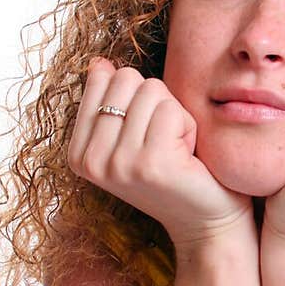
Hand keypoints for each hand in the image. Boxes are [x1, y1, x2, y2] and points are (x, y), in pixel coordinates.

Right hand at [67, 59, 252, 246]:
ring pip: (152, 90)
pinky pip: (171, 110)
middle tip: (164, 143)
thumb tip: (99, 64)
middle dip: (155, 103)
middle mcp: (91, 160)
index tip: (143, 136)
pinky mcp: (150, 164)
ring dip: (174, 115)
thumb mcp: (132, 136)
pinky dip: (188, 127)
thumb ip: (112, 101)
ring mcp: (118, 163)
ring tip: (175, 150)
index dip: (135, 98)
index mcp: (78, 152)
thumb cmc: (174, 172)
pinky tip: (187, 158)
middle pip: (127, 79)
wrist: (206, 221)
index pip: (103, 79)